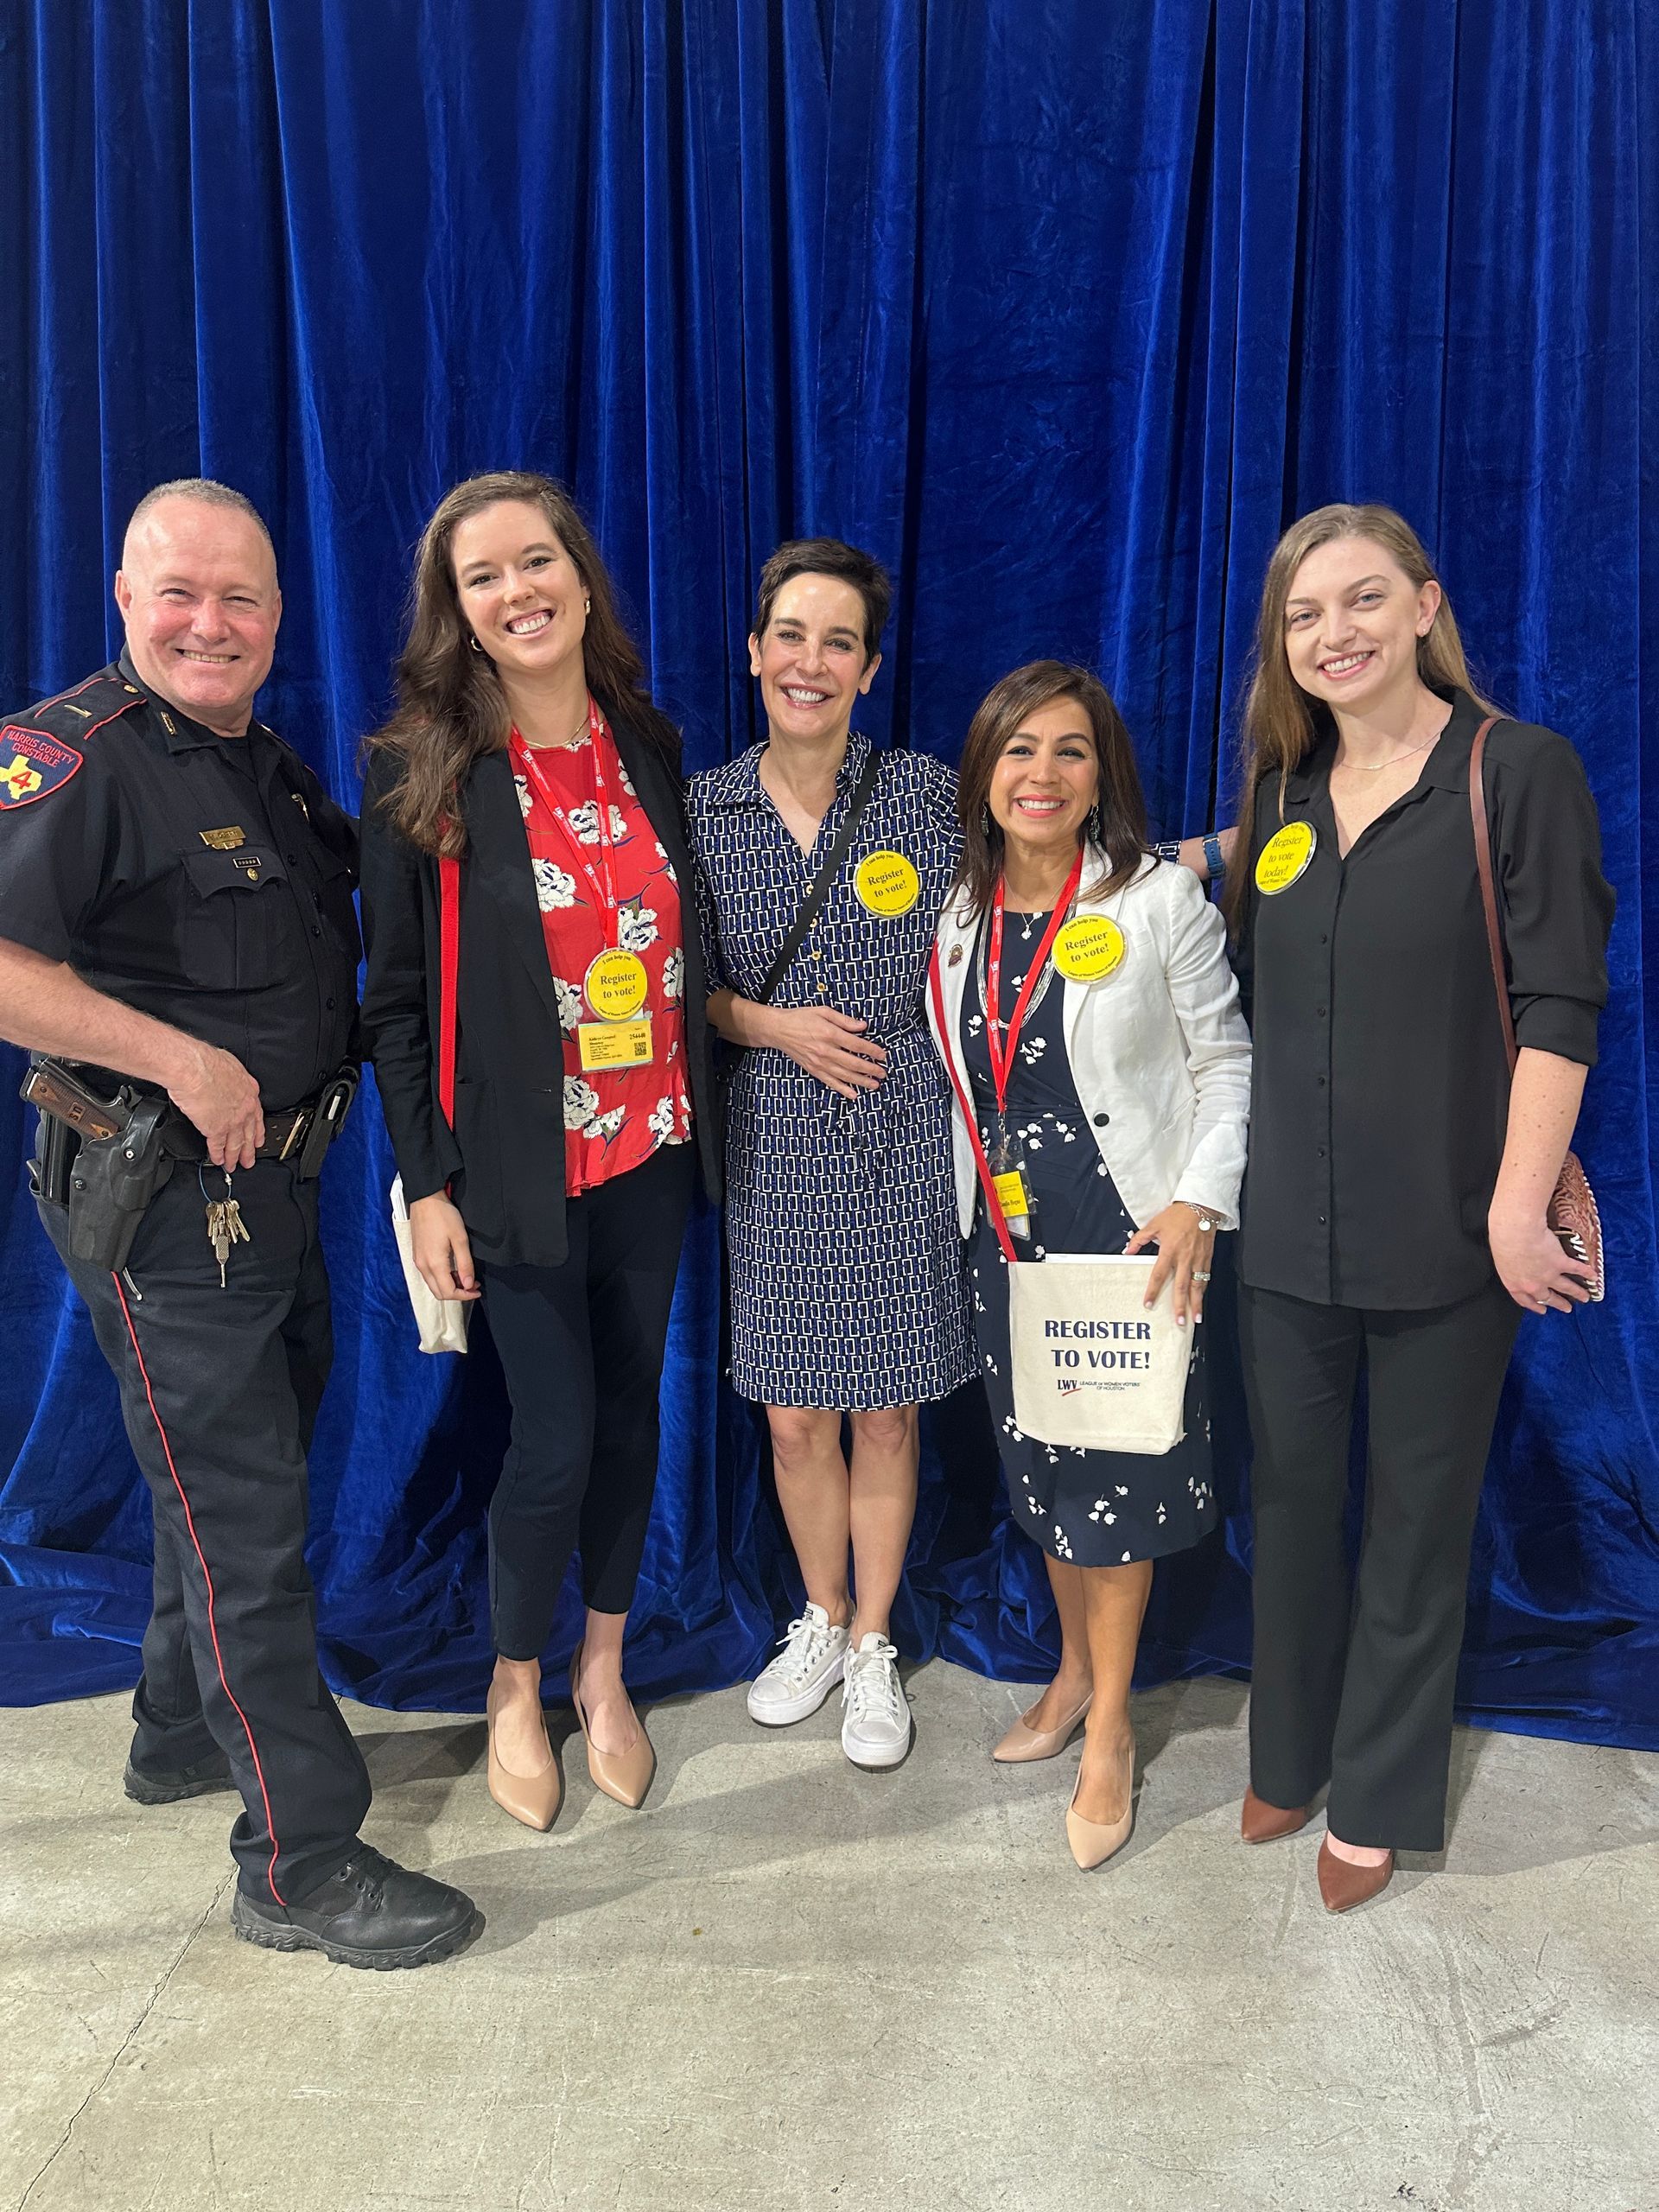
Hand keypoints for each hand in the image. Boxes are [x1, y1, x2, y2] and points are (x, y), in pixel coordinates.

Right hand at [167, 1042, 264, 1169]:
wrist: (194, 1069)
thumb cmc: (207, 1062)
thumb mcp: (231, 1065)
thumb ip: (235, 1077)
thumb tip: (231, 1077)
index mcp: (249, 1093)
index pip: (257, 1117)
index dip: (257, 1131)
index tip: (257, 1140)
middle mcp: (244, 1109)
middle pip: (248, 1135)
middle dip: (248, 1150)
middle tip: (249, 1160)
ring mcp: (231, 1121)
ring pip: (235, 1144)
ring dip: (233, 1157)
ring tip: (232, 1166)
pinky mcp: (215, 1129)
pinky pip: (218, 1146)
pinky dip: (217, 1155)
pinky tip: (217, 1161)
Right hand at [408, 1192, 481, 1302]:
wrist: (425, 1199)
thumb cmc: (443, 1215)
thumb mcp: (460, 1239)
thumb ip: (465, 1264)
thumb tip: (468, 1284)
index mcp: (434, 1264)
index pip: (448, 1292)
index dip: (464, 1295)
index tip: (477, 1290)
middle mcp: (423, 1266)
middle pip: (439, 1293)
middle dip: (457, 1293)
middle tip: (473, 1285)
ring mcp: (418, 1261)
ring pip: (433, 1285)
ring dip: (449, 1286)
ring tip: (465, 1277)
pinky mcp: (417, 1255)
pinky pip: (429, 1276)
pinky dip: (441, 1278)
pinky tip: (453, 1269)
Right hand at [765, 1005, 888, 1100]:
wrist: (778, 1030)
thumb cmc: (801, 1018)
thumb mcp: (823, 1011)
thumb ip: (844, 1020)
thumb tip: (862, 1026)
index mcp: (830, 1034)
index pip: (857, 1045)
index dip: (872, 1051)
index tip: (883, 1055)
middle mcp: (826, 1051)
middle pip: (853, 1063)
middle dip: (871, 1069)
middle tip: (883, 1073)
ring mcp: (819, 1063)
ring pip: (844, 1075)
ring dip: (861, 1081)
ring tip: (875, 1085)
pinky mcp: (813, 1070)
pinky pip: (830, 1082)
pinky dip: (843, 1089)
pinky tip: (854, 1094)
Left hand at [1124, 1201, 1215, 1324]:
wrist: (1201, 1206)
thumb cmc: (1178, 1215)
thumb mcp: (1154, 1224)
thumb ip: (1139, 1239)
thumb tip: (1127, 1251)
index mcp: (1170, 1250)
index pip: (1159, 1275)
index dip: (1153, 1290)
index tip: (1148, 1303)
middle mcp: (1185, 1258)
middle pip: (1181, 1286)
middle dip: (1180, 1306)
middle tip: (1180, 1322)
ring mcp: (1198, 1259)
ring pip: (1197, 1286)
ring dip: (1196, 1303)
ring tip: (1196, 1318)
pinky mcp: (1207, 1258)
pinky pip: (1205, 1278)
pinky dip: (1203, 1291)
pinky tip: (1201, 1300)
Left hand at [1489, 1207, 1593, 1313]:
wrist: (1516, 1232)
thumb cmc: (1503, 1238)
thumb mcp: (1502, 1256)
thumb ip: (1511, 1263)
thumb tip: (1514, 1260)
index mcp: (1514, 1283)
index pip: (1525, 1300)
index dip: (1534, 1305)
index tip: (1542, 1309)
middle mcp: (1533, 1283)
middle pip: (1548, 1297)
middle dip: (1559, 1303)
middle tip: (1567, 1308)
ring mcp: (1548, 1275)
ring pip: (1566, 1287)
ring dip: (1578, 1292)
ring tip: (1585, 1297)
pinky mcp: (1561, 1263)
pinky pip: (1577, 1270)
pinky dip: (1587, 1273)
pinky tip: (1593, 1277)